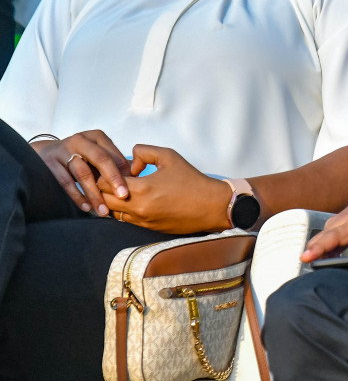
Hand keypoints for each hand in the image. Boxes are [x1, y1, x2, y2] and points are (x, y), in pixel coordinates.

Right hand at [32, 130, 129, 216]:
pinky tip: (87, 207)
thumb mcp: (97, 155)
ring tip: (103, 210)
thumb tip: (136, 181)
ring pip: (83, 173)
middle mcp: (81, 140)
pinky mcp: (50, 162)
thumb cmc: (81, 157)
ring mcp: (64, 150)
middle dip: (113, 179)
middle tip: (123, 196)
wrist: (46, 153)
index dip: (124, 172)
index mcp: (97, 137)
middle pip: (101, 159)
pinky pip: (66, 182)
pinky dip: (77, 196)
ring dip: (95, 194)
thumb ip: (114, 164)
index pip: (114, 155)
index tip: (133, 188)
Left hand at [99, 146, 229, 233]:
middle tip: (116, 180)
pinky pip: (125, 220)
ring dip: (113, 201)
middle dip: (105, 189)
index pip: (103, 183)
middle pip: (103, 200)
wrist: (211, 205)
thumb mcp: (169, 156)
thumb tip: (129, 163)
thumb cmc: (192, 180)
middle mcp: (138, 207)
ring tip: (124, 191)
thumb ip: (143, 152)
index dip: (106, 174)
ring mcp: (142, 220)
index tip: (116, 170)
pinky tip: (136, 201)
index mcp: (142, 188)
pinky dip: (124, 210)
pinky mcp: (148, 228)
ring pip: (111, 212)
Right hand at [300, 171, 347, 272]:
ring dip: (315, 249)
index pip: (337, 235)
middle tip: (303, 266)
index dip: (321, 246)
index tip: (307, 256)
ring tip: (308, 267)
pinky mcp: (341, 224)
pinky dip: (321, 246)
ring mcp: (342, 220)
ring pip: (323, 235)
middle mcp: (347, 219)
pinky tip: (318, 260)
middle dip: (313, 250)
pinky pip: (327, 236)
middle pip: (325, 236)